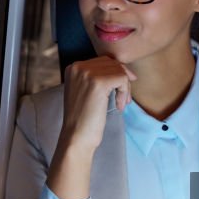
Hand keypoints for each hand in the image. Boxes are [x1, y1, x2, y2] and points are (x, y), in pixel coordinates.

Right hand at [47, 57, 135, 198]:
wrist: (76, 137)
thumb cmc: (83, 119)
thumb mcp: (85, 91)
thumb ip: (96, 77)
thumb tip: (123, 68)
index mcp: (73, 67)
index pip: (103, 61)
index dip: (116, 74)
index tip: (121, 90)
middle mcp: (78, 67)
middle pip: (112, 63)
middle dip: (123, 80)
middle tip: (124, 99)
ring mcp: (87, 73)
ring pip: (119, 70)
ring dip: (125, 88)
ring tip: (121, 103)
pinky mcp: (98, 82)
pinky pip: (122, 79)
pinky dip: (125, 92)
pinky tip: (119, 106)